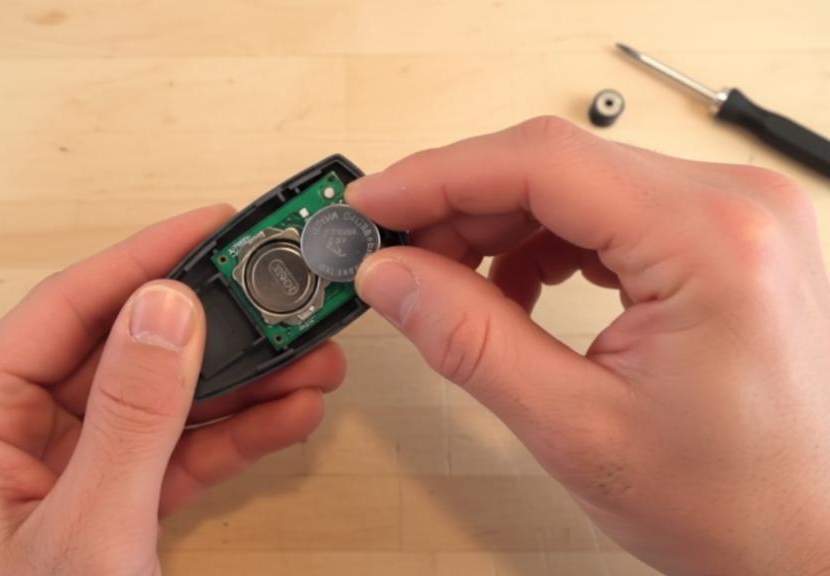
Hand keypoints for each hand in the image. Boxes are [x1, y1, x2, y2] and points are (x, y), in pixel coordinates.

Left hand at [0, 205, 344, 574]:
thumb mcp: (86, 535)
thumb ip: (131, 415)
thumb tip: (168, 307)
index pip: (66, 311)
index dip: (147, 260)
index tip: (214, 226)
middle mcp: (1, 438)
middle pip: (121, 351)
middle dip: (214, 330)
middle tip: (280, 298)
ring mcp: (55, 473)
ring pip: (157, 402)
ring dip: (237, 384)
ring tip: (310, 359)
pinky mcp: (99, 507)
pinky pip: (169, 453)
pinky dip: (229, 437)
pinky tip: (286, 414)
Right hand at [348, 117, 829, 575]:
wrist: (811, 537)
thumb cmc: (735, 501)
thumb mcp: (576, 427)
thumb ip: (471, 340)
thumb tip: (392, 278)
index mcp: (712, 243)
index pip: (543, 164)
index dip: (438, 177)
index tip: (373, 204)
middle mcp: (734, 207)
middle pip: (556, 166)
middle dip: (459, 208)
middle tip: (393, 257)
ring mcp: (734, 217)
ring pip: (577, 186)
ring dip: (498, 227)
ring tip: (448, 285)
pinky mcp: (723, 237)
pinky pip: (609, 211)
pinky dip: (545, 243)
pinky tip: (514, 290)